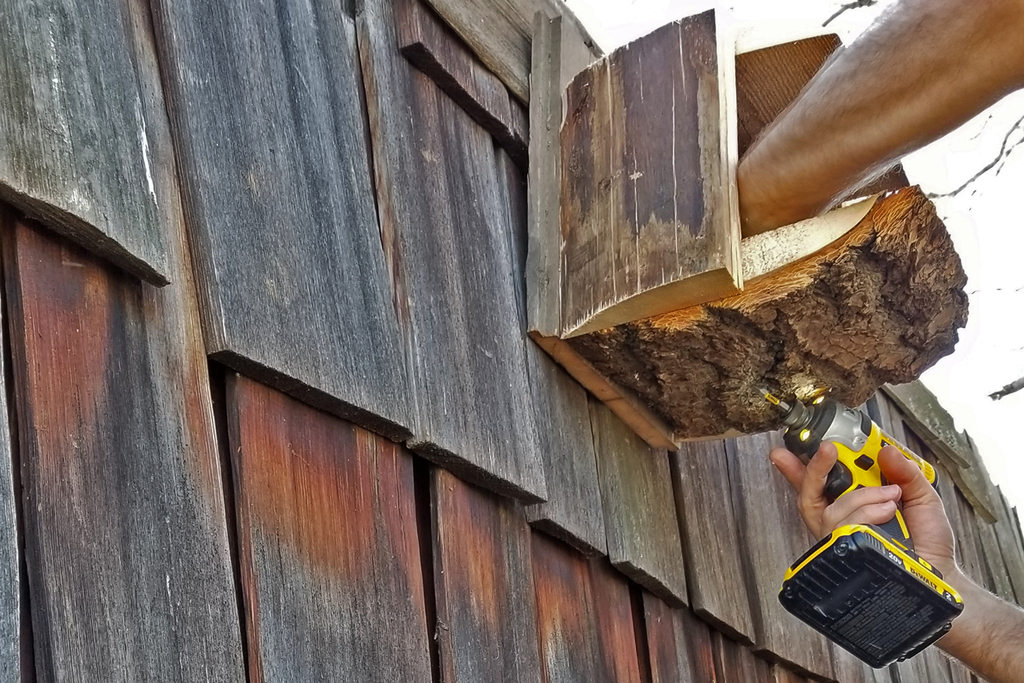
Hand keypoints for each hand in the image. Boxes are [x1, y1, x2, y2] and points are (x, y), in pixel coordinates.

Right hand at [770, 442, 956, 574]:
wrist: (940, 574)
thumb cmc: (929, 542)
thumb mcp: (922, 495)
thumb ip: (905, 471)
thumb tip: (884, 450)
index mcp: (854, 503)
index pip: (820, 481)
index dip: (804, 464)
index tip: (801, 445)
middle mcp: (841, 521)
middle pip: (808, 494)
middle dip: (814, 468)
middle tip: (827, 450)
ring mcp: (842, 538)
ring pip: (831, 511)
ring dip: (862, 497)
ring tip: (891, 496)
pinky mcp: (847, 552)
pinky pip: (845, 527)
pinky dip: (868, 513)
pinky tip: (887, 512)